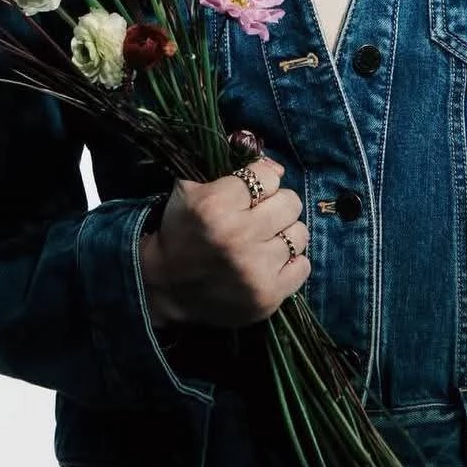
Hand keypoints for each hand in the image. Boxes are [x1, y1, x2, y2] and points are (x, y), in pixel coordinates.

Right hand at [139, 155, 310, 328]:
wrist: (164, 287)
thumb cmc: (181, 232)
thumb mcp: (193, 189)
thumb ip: (236, 172)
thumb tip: (278, 169)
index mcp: (216, 204)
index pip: (268, 176)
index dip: (261, 181)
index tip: (250, 194)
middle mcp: (238, 235)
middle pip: (290, 203)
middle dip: (277, 205)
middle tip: (262, 217)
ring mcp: (254, 269)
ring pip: (299, 234)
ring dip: (285, 234)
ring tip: (266, 241)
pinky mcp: (266, 297)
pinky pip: (303, 268)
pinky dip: (290, 263)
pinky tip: (271, 262)